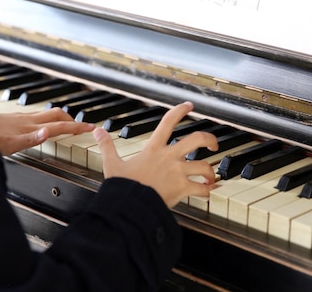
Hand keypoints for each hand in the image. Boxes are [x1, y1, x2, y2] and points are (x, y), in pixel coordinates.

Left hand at [0, 108, 95, 154]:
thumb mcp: (10, 145)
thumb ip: (31, 139)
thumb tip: (49, 132)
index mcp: (30, 127)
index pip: (60, 126)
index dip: (77, 127)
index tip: (90, 128)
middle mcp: (27, 120)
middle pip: (56, 114)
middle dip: (72, 119)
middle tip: (81, 126)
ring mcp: (21, 117)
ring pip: (47, 113)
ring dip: (60, 117)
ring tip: (66, 123)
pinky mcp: (14, 117)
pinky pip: (37, 115)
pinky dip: (47, 118)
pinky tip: (41, 123)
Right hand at [94, 101, 217, 207]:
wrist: (128, 206)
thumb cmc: (122, 187)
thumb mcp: (112, 164)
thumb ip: (107, 146)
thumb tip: (98, 131)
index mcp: (153, 149)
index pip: (168, 122)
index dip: (180, 111)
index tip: (189, 106)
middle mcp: (169, 157)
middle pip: (196, 139)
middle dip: (209, 139)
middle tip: (213, 144)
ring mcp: (177, 173)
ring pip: (204, 166)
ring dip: (209, 172)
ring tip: (210, 176)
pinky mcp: (182, 189)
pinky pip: (202, 188)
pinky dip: (207, 190)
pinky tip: (207, 191)